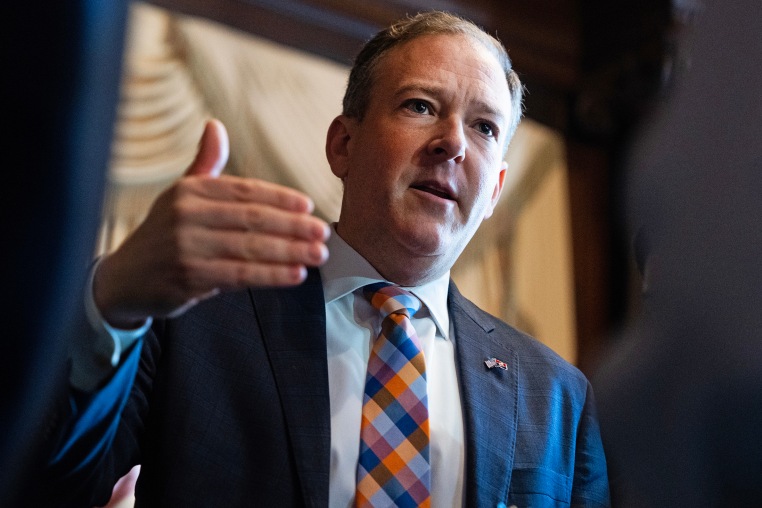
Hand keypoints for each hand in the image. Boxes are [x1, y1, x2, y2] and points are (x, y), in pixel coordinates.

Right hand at [93, 119, 329, 327]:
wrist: (125, 278)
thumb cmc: (164, 233)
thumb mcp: (180, 195)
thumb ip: (205, 164)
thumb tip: (215, 126)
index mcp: (190, 190)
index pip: (244, 190)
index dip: (280, 198)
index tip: (308, 206)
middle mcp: (186, 215)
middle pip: (252, 219)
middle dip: (293, 226)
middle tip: (323, 232)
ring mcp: (186, 247)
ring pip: (250, 248)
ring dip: (290, 251)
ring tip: (317, 253)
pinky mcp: (189, 278)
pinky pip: (240, 275)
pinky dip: (271, 275)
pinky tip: (295, 274)